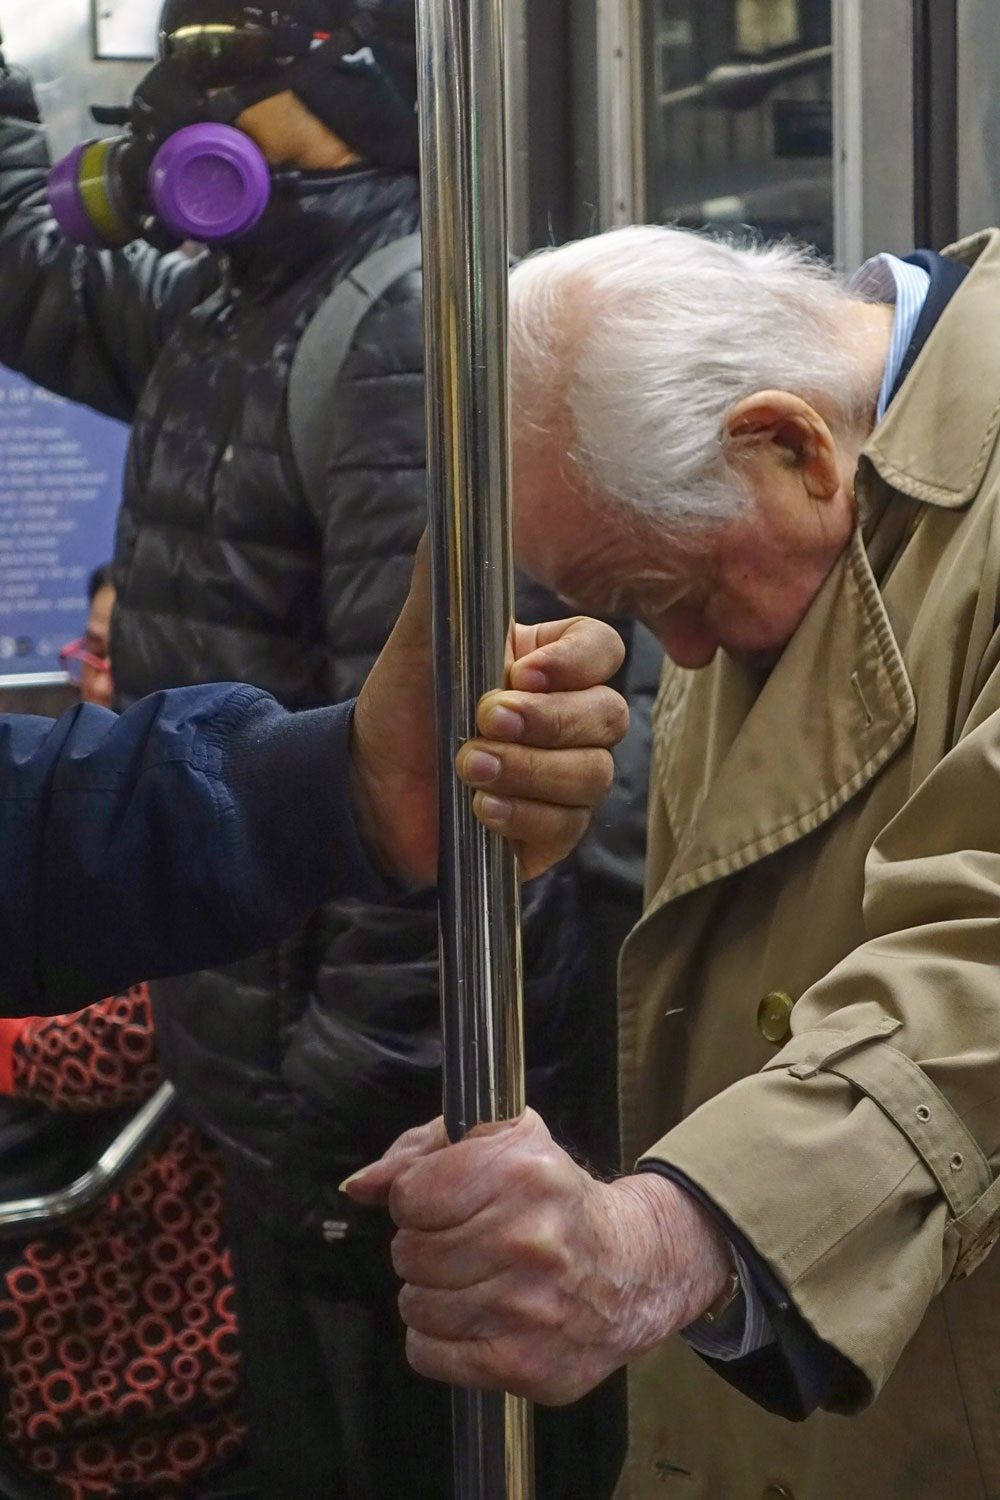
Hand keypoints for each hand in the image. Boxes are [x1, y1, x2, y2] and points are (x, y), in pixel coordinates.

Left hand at [343, 1110, 731, 1404]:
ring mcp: (527, 1308)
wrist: (633, 1269)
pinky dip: (438, 1340)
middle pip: (408, 1253)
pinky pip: (428, 1354)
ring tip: (473, 1280)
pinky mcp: (524, 1364)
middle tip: (464, 1244)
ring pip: (414, 1305)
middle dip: (425, 1247)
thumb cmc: (555, 1200)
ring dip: (432, 1294)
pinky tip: (475, 1318)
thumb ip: (420, 1151)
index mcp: (521, 1173)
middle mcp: (527, 1239)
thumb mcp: (503, 1141)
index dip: (417, 1199)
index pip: (410, 1195)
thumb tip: (359, 1186)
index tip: (444, 1202)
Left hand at [351, 535, 627, 884]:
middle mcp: (572, 718)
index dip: (574, 665)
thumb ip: (445, 575)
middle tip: (483, 721)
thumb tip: (455, 510)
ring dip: (528, 771)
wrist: (369, 786)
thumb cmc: (403, 705)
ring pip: (593, 775)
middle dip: (545, 723)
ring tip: (467, 768)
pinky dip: (524, 817)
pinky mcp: (552, 830)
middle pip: (609, 716)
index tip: (519, 673)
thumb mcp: (422, 634)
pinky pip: (568, 827)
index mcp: (551, 662)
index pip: (603, 652)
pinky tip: (482, 810)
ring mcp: (567, 776)